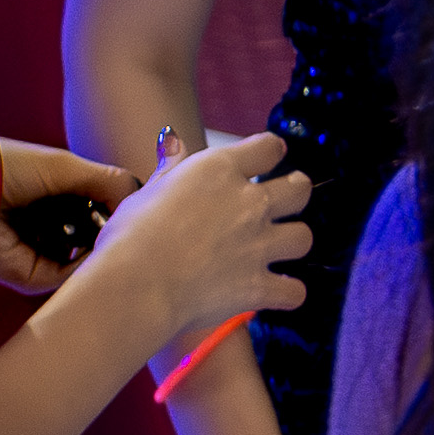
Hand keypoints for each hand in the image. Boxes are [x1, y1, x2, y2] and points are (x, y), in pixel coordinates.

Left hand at [0, 139, 137, 293]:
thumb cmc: (8, 168)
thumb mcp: (68, 167)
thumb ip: (111, 184)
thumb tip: (142, 202)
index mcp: (54, 194)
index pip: (100, 206)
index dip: (120, 207)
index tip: (141, 206)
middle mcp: (48, 223)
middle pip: (96, 234)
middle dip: (113, 229)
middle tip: (130, 224)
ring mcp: (39, 250)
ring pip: (86, 258)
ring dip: (100, 246)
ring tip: (109, 233)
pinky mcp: (29, 275)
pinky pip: (68, 276)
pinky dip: (84, 265)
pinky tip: (94, 248)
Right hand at [88, 131, 310, 371]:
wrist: (135, 286)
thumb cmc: (130, 237)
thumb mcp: (147, 191)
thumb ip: (170, 168)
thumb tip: (173, 141)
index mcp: (219, 171)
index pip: (269, 147)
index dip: (270, 152)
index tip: (266, 158)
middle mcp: (248, 203)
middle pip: (300, 188)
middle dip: (295, 193)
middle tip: (282, 202)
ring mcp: (258, 245)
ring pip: (303, 237)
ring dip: (291, 243)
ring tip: (275, 249)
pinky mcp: (260, 285)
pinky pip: (295, 291)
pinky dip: (288, 293)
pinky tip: (277, 292)